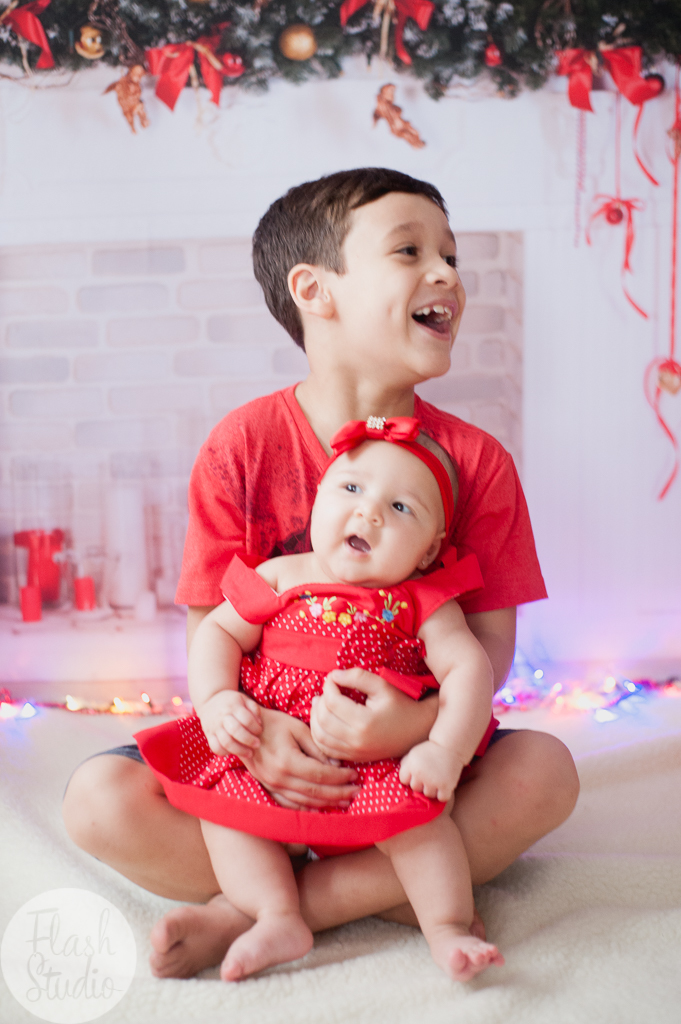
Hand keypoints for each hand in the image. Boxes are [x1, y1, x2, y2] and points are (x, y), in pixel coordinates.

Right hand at [198, 690, 262, 758]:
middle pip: (236, 731)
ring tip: (249, 753)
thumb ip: (254, 709)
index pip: (246, 719)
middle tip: (257, 744)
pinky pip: (216, 748)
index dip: (255, 728)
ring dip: (240, 750)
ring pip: (226, 742)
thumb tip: (259, 724)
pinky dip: (225, 753)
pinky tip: (234, 752)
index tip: (259, 731)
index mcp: (233, 706)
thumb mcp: (244, 699)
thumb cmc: (232, 702)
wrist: (210, 700)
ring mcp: (214, 726)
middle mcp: (222, 716)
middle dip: (249, 740)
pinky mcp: (209, 735)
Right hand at [245, 707, 359, 809]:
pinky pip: (290, 804)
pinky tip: (320, 808)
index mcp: (288, 761)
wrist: (244, 728)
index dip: (340, 778)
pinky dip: (307, 808)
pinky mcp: (268, 788)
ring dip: (326, 803)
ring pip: (304, 801)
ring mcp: (272, 786)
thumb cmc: (273, 723)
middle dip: (338, 793)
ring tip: (344, 802)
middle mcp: (279, 778)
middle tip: (356, 793)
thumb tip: (336, 765)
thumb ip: (317, 748)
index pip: (321, 774)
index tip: (354, 775)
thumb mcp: (298, 728)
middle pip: (315, 792)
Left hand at [309, 668, 437, 762]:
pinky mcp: (353, 758)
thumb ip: (357, 676)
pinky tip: (323, 721)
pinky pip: (325, 749)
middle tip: (327, 690)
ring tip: (321, 703)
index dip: (328, 685)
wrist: (417, 731)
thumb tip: (333, 676)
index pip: (332, 701)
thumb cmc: (401, 704)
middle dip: (320, 700)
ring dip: (315, 718)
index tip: (333, 678)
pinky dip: (319, 734)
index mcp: (364, 722)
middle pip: (322, 719)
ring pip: (319, 736)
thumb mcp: (382, 685)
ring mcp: (354, 752)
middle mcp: (356, 741)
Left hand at [399, 740, 464, 802]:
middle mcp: (421, 774)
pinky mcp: (446, 786)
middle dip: (421, 783)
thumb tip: (398, 778)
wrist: (449, 745)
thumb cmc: (430, 750)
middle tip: (429, 775)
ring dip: (432, 789)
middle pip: (416, 789)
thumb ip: (405, 765)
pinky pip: (441, 798)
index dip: (409, 777)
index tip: (416, 773)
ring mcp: (433, 781)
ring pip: (428, 795)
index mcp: (411, 765)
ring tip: (436, 780)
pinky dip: (443, 794)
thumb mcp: (413, 753)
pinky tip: (443, 786)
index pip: (403, 781)